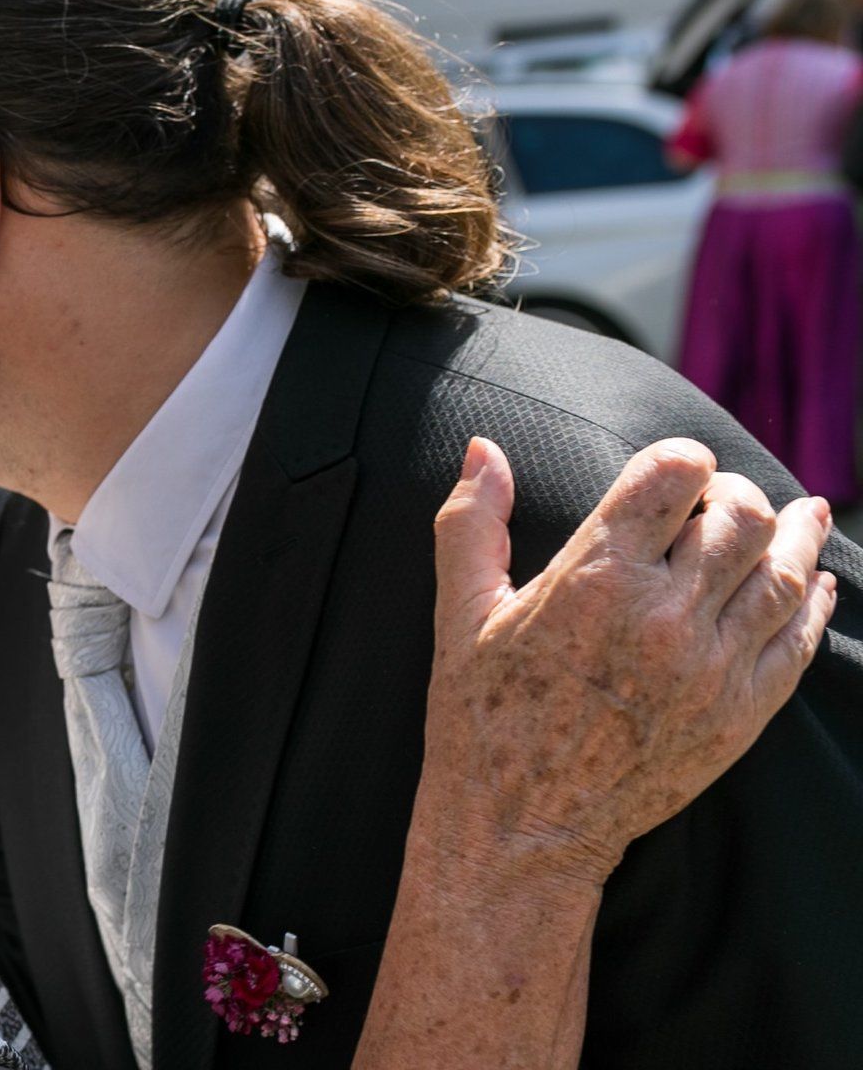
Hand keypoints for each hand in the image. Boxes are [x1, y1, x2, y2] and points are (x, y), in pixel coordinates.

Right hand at [422, 437, 833, 890]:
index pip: (676, 473)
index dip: (683, 459)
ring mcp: (710, 668)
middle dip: (732, 495)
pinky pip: (801, 640)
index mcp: (593, 578)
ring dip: (792, 537)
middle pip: (743, 515)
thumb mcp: (461, 614)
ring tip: (789, 522)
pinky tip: (813, 582)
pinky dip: (814, 601)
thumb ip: (471, 523)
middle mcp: (661, 617)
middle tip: (713, 507)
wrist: (520, 828)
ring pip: (786, 571)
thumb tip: (484, 447)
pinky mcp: (741, 714)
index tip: (675, 472)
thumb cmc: (479, 717)